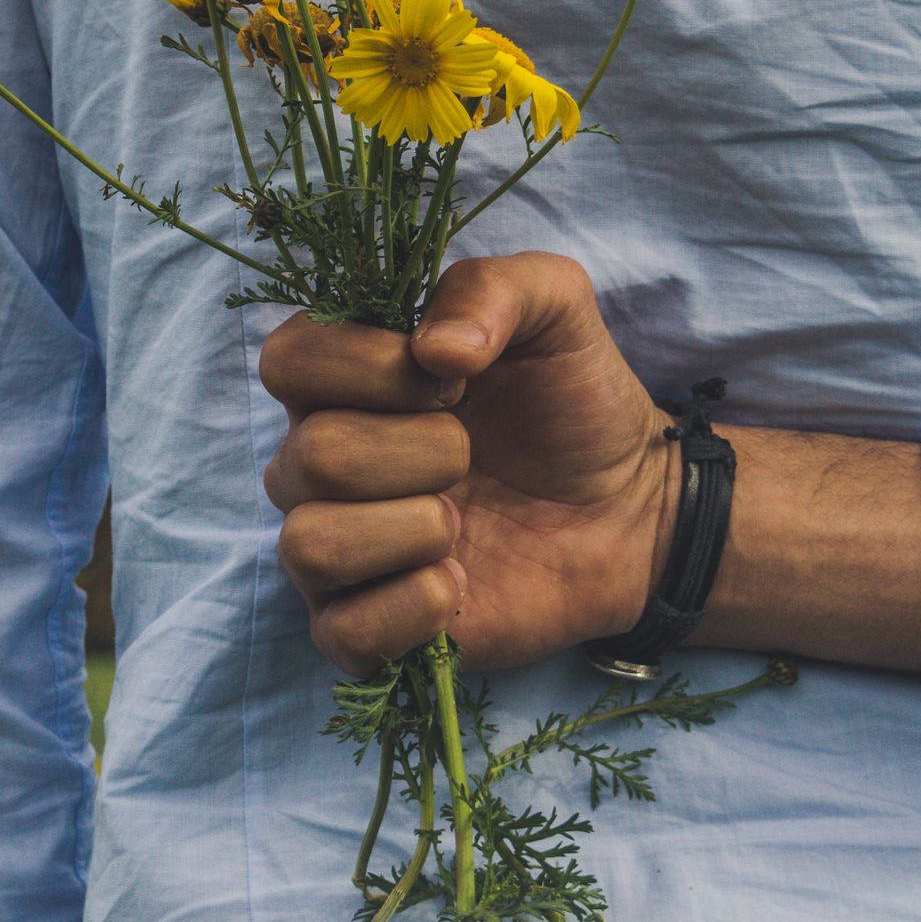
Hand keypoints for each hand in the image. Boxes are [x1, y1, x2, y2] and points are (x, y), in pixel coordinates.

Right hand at [260, 251, 675, 675]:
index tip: (450, 378)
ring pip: (309, 546)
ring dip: (411, 529)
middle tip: (471, 452)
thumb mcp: (555, 308)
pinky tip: (459, 580)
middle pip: (311, 457)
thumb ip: (492, 289)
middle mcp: (323, 461)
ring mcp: (343, 549)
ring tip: (462, 521)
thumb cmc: (573, 400)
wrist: (632, 504)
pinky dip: (410, 608)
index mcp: (346, 380)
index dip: (368, 367)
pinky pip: (340, 633)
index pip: (288, 361)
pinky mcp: (370, 627)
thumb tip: (433, 348)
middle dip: (418, 452)